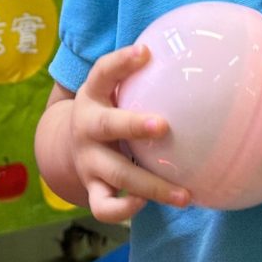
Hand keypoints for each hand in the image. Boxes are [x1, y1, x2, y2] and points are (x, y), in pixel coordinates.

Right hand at [69, 45, 191, 221]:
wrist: (67, 146)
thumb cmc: (107, 109)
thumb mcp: (112, 88)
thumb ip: (139, 74)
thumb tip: (194, 52)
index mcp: (93, 96)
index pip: (103, 72)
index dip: (122, 62)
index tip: (146, 52)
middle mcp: (87, 128)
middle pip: (107, 125)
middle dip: (133, 126)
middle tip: (163, 126)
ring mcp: (88, 161)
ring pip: (117, 175)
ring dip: (151, 185)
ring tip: (185, 195)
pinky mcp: (91, 188)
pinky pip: (104, 207)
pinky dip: (124, 210)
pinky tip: (148, 204)